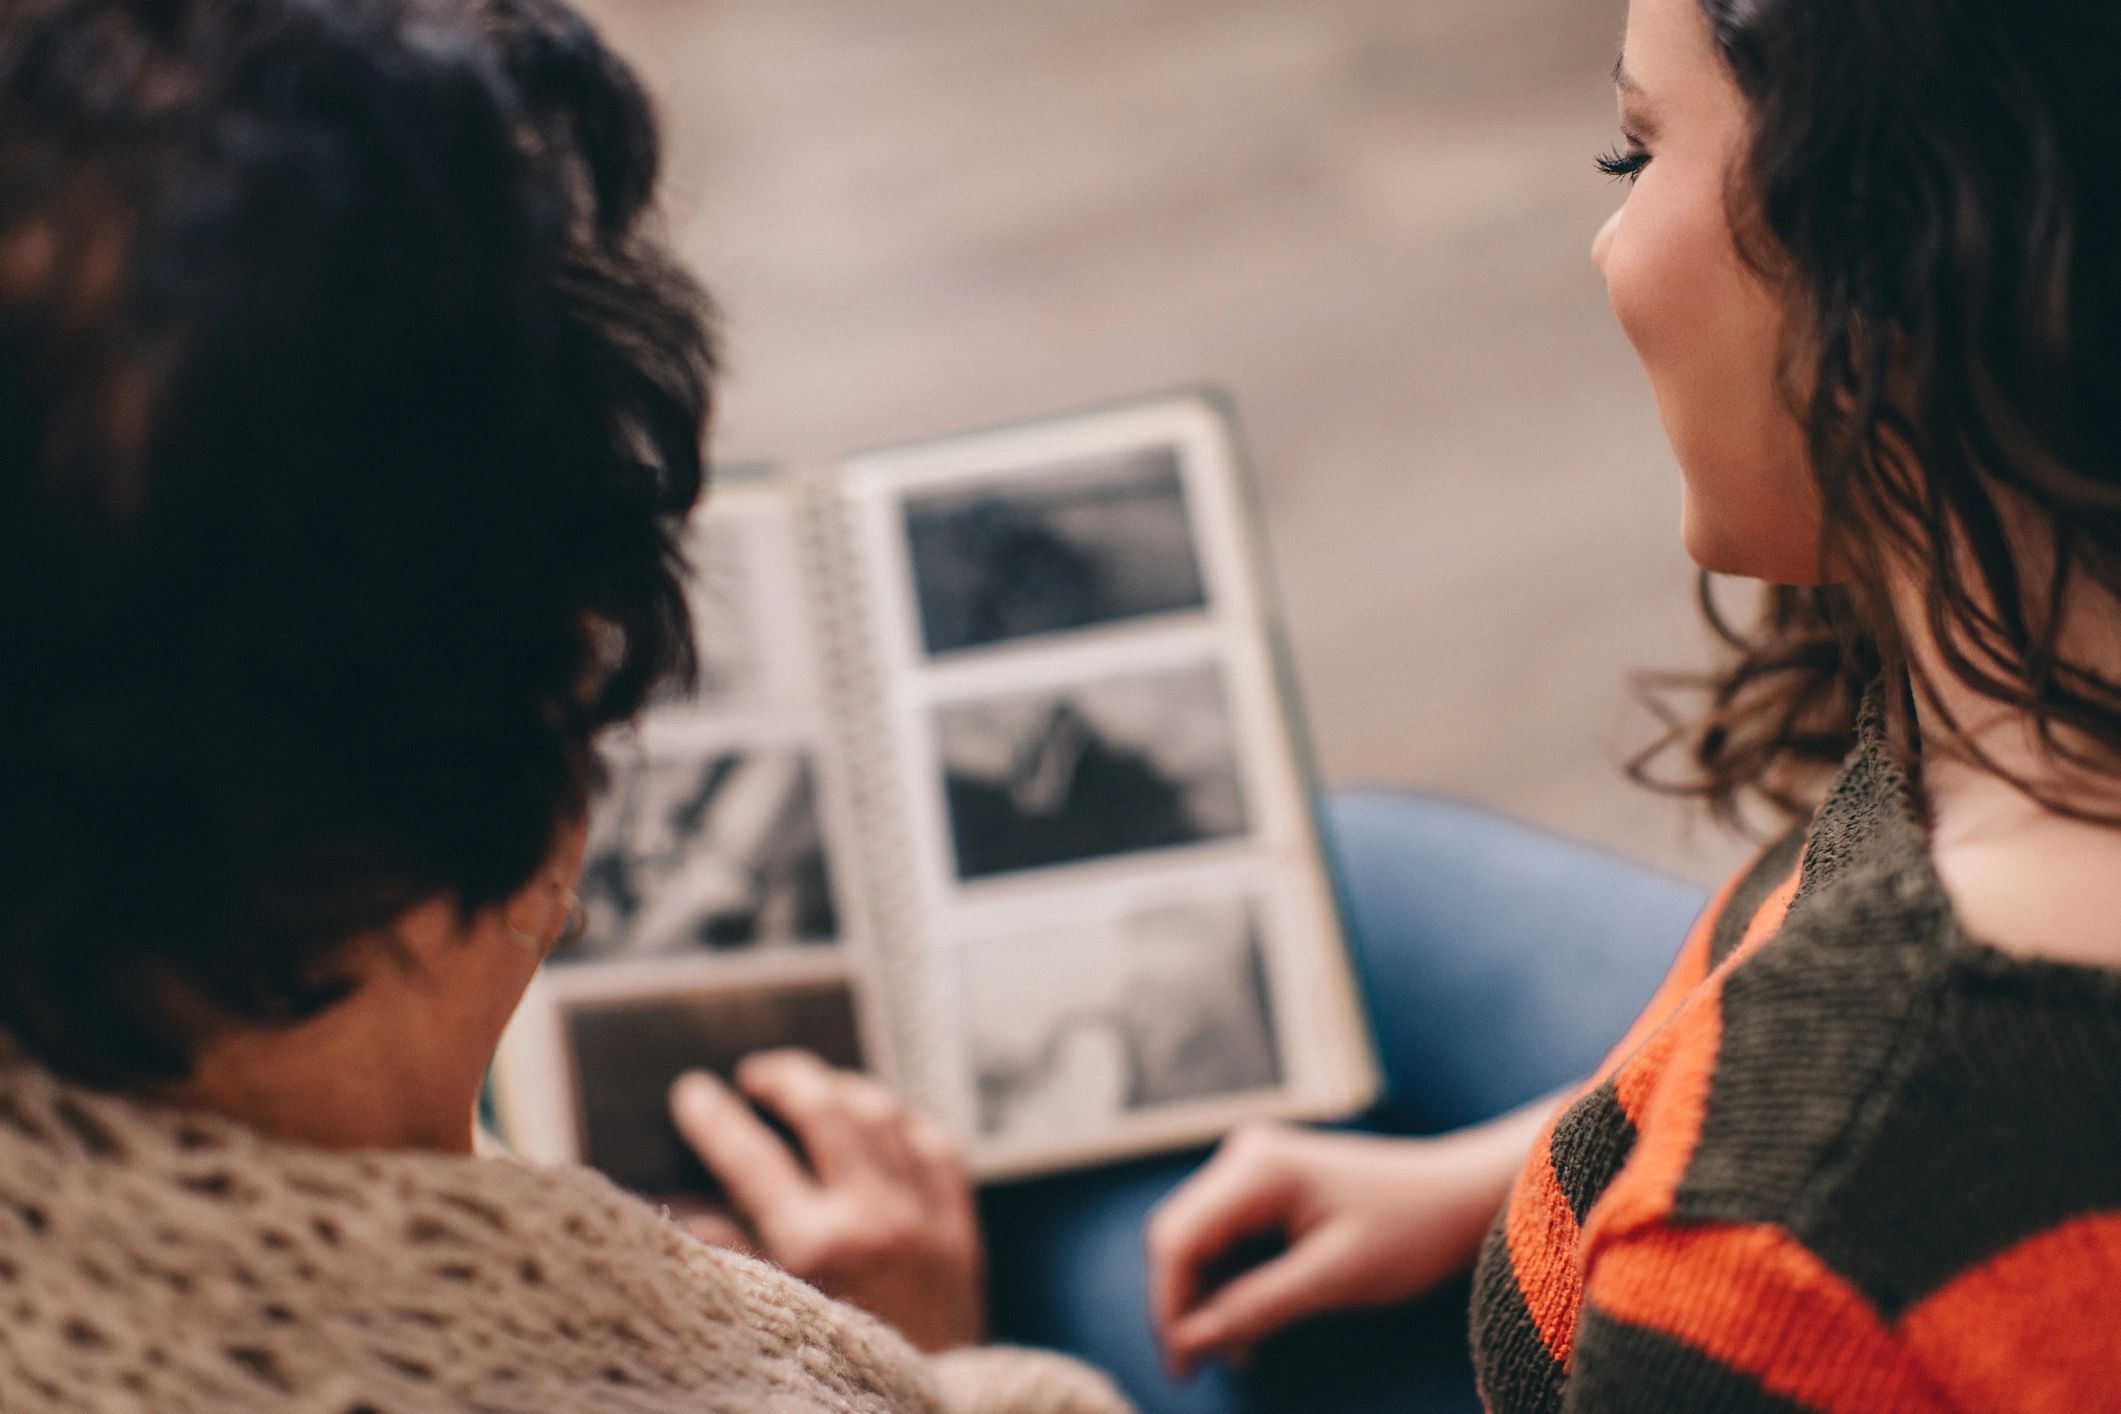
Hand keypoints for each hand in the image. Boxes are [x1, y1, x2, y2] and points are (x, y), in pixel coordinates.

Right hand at [668, 1051, 985, 1352]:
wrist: (929, 1412)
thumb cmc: (841, 1374)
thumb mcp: (774, 1315)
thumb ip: (729, 1254)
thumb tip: (682, 1203)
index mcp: (817, 1246)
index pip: (752, 1156)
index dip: (716, 1118)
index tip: (694, 1093)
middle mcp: (876, 1219)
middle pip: (825, 1110)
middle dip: (784, 1079)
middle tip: (756, 1076)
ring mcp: (927, 1218)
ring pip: (884, 1114)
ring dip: (844, 1088)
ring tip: (814, 1088)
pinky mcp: (963, 1229)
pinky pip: (937, 1146)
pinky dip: (905, 1122)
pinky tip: (882, 1119)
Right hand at [1146, 1121, 1523, 1376]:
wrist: (1460, 1197)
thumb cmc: (1412, 1231)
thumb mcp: (1335, 1278)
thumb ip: (1257, 1306)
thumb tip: (1188, 1340)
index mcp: (1258, 1168)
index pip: (1178, 1238)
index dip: (1168, 1305)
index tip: (1181, 1365)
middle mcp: (1245, 1157)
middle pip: (1180, 1238)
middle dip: (1184, 1304)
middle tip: (1197, 1369)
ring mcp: (1254, 1168)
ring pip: (1199, 1242)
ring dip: (1209, 1299)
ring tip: (1239, 1352)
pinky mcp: (1265, 1187)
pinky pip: (1227, 1240)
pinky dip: (1232, 1284)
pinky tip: (1251, 1324)